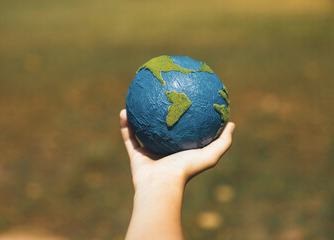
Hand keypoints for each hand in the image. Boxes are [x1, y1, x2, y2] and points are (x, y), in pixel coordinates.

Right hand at [120, 109, 234, 189]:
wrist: (161, 185)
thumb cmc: (185, 170)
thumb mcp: (209, 155)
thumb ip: (222, 142)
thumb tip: (231, 123)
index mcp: (180, 152)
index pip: (184, 133)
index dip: (185, 120)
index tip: (186, 102)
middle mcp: (164, 151)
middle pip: (162, 131)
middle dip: (161, 116)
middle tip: (162, 98)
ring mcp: (149, 153)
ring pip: (143, 132)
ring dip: (139, 118)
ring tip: (140, 101)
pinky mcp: (135, 155)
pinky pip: (128, 137)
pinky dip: (125, 125)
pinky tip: (124, 110)